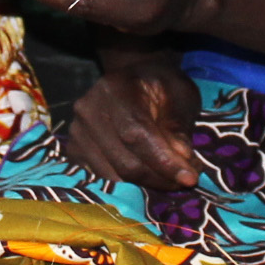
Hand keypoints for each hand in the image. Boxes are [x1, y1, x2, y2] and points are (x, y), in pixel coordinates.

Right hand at [59, 56, 201, 191]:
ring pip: (113, 176)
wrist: (134, 78)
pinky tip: (147, 177)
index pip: (137, 134)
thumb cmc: (161, 86)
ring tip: (169, 177)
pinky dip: (127, 185)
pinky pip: (101, 179)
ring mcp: (77, 132)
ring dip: (146, 184)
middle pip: (124, 161)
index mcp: (115, 88)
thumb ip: (179, 127)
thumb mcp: (180, 95)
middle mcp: (88, 109)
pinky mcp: (74, 151)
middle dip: (159, 177)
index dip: (163, 161)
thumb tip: (182, 161)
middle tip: (186, 180)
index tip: (190, 178)